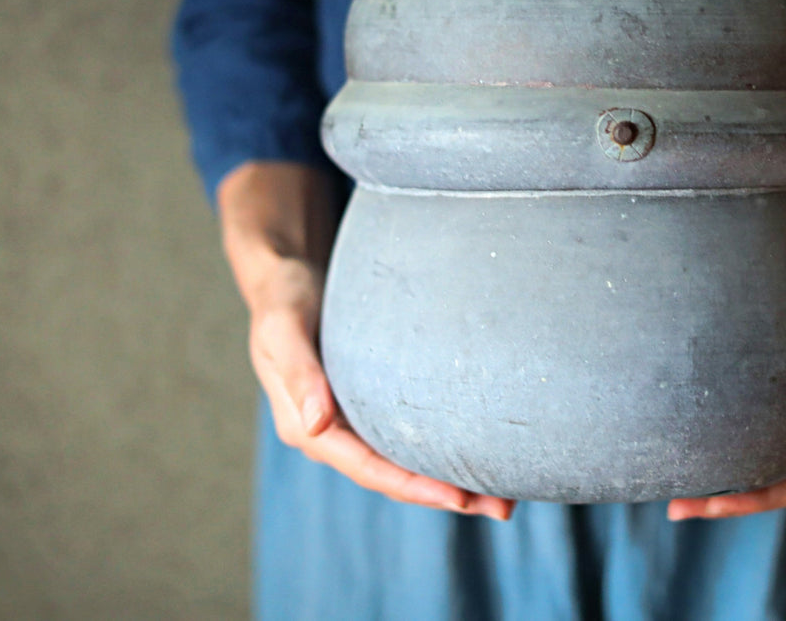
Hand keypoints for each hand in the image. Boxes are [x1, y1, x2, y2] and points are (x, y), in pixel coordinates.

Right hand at [220, 161, 514, 520]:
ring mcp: (348, 423)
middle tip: (502, 508)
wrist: (283, 278)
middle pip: (392, 478)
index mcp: (305, 426)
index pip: (368, 469)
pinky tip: (472, 451)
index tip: (460, 498)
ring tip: (501, 493)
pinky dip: (437, 452)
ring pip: (402, 465)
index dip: (414, 487)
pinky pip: (404, 439)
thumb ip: (299, 373)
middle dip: (445, 496)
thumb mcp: (283, 327)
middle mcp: (327, 434)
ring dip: (448, 481)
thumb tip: (314, 426)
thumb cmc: (284, 297)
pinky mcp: (365, 407)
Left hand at [666, 284, 785, 520]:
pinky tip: (705, 455)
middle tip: (677, 508)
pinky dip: (741, 454)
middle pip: (779, 487)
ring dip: (728, 486)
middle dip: (730, 501)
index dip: (759, 498)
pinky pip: (772, 442)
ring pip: (772, 470)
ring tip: (678, 498)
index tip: (717, 501)